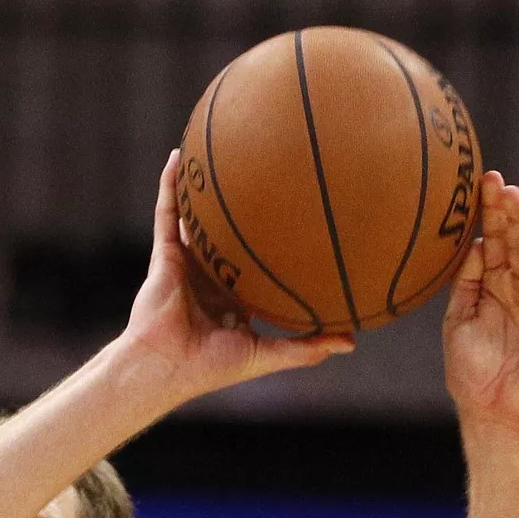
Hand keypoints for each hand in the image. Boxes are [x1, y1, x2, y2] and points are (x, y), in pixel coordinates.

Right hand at [119, 151, 353, 403]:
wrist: (167, 366)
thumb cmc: (211, 367)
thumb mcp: (268, 355)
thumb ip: (306, 348)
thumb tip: (353, 342)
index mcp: (230, 301)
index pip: (253, 270)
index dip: (272, 250)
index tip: (300, 228)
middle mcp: (208, 277)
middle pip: (228, 236)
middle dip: (243, 211)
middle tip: (272, 177)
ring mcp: (186, 263)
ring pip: (197, 218)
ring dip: (203, 187)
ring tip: (219, 150)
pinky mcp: (165, 254)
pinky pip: (168, 213)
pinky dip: (171, 186)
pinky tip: (180, 156)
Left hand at [442, 172, 518, 438]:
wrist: (493, 415)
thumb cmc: (472, 373)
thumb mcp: (458, 323)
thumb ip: (466, 286)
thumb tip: (476, 244)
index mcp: (495, 286)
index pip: (497, 240)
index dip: (493, 213)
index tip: (486, 181)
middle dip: (515, 218)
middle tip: (507, 187)